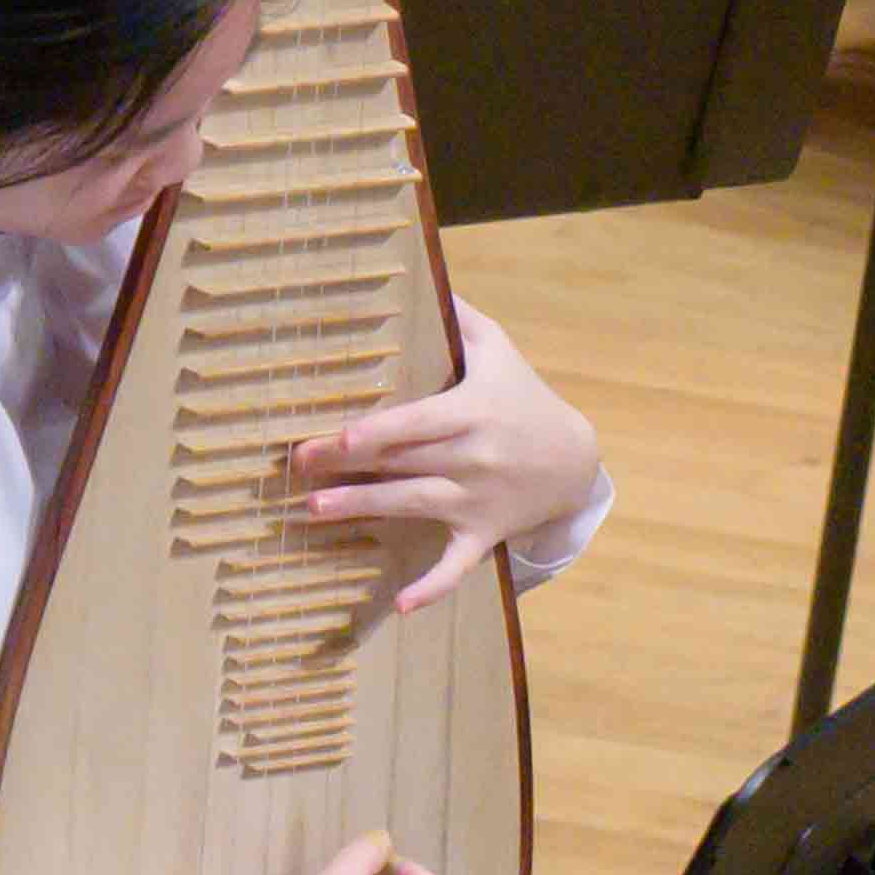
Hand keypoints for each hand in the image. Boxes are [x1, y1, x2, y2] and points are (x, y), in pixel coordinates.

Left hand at [294, 301, 606, 613]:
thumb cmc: (526, 397)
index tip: (340, 435)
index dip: (379, 431)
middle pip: (403, 463)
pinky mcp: (481, 534)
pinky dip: (431, 588)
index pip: (418, 422)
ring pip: (412, 506)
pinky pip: (455, 566)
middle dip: (350, 465)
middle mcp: (472, 458)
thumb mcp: (499, 349)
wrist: (576, 460)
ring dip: (363, 509)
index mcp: (472, 412)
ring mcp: (476, 500)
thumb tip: (426, 268)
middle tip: (299, 465)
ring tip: (314, 510)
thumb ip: (460, 317)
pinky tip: (401, 607)